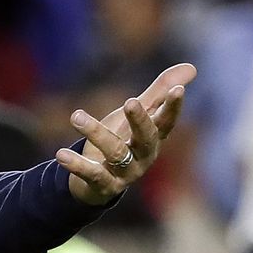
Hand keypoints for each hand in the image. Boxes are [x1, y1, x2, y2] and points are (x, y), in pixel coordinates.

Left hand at [57, 63, 196, 205]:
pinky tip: (60, 154)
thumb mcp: (135, 116)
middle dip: (140, 120)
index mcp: (153, 137)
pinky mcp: (104, 185)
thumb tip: (192, 67)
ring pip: (115, 152)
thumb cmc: (122, 140)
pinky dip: (77, 165)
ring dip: (95, 133)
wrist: (97, 182)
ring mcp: (126, 173)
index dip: (173, 107)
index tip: (177, 89)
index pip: (167, 121)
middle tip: (130, 102)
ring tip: (75, 116)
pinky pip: (92, 175)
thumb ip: (158, 93)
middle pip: (147, 138)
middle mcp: (144, 156)